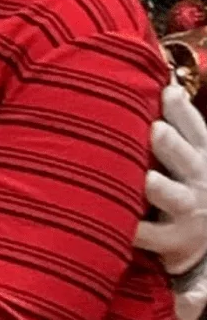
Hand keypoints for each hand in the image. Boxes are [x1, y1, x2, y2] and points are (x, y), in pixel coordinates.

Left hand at [137, 82, 206, 275]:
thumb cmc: (186, 180)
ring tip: (148, 180)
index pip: (195, 128)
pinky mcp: (173, 240)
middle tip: (155, 131)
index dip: (182, 111)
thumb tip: (161, 80)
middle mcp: (198, 179)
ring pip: (174, 197)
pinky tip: (121, 225)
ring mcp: (187, 210)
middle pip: (186, 158)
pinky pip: (152, 235)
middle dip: (171, 145)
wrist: (205, 235)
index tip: (168, 93)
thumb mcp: (191, 151)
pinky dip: (136, 232)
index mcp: (202, 153)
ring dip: (161, 188)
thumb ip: (176, 121)